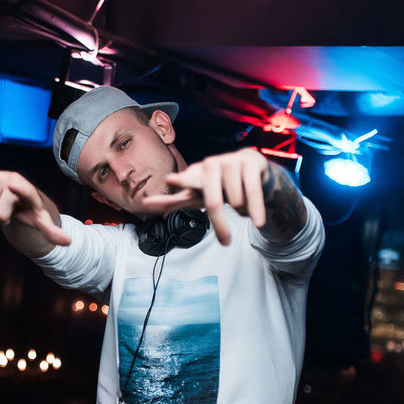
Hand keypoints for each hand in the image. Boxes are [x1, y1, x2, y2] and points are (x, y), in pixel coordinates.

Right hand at [0, 171, 70, 246]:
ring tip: (2, 206)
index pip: (23, 190)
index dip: (17, 188)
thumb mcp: (40, 220)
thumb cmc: (29, 210)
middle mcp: (12, 178)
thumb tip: (68, 242)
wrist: (17, 196)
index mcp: (27, 189)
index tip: (12, 185)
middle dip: (1, 218)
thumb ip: (52, 231)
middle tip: (10, 211)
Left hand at [141, 148, 270, 245]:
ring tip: (241, 205)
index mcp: (196, 175)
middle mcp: (212, 165)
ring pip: (236, 200)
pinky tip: (258, 222)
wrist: (252, 168)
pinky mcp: (250, 162)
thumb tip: (145, 205)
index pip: (187, 181)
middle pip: (214, 202)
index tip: (170, 179)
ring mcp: (231, 161)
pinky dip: (256, 209)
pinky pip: (253, 192)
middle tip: (225, 243)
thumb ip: (173, 201)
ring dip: (241, 210)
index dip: (181, 181)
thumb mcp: (197, 194)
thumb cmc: (218, 185)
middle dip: (220, 225)